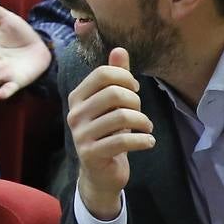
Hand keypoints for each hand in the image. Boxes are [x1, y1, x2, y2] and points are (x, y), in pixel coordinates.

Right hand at [68, 48, 153, 221]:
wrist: (100, 173)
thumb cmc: (108, 134)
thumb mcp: (112, 105)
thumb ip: (115, 77)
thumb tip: (120, 50)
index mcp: (78, 97)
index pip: (103, 74)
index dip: (126, 78)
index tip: (135, 90)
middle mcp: (75, 114)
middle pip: (114, 93)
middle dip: (136, 101)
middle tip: (141, 112)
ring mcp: (81, 135)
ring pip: (122, 117)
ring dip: (143, 122)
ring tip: (146, 128)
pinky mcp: (91, 154)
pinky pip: (122, 140)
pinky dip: (143, 140)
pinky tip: (148, 142)